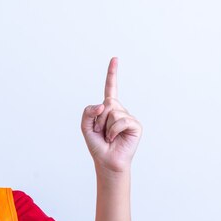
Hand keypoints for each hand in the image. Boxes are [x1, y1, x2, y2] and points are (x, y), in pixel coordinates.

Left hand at [81, 57, 141, 173]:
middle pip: (107, 103)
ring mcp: (128, 117)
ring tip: (108, 137)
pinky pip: (121, 121)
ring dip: (105, 127)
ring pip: (113, 112)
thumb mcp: (85, 126)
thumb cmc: (97, 144)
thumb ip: (88, 112)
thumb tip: (104, 104)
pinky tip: (115, 138)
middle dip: (99, 119)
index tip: (114, 59)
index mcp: (108, 108)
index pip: (110, 88)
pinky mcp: (135, 125)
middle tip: (101, 132)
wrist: (106, 161)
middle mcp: (119, 110)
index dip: (112, 74)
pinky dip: (113, 131)